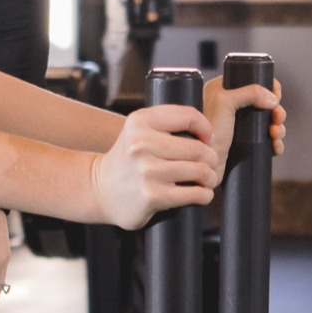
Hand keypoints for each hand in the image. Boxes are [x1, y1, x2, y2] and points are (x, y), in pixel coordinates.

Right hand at [89, 104, 221, 229]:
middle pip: (198, 149)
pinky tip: (200, 194)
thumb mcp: (138, 130)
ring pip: (200, 171)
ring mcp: (146, 171)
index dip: (206, 129)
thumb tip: (208, 134)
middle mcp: (141, 144)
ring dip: (210, 178)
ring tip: (206, 179)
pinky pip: (195, 194)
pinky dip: (204, 195)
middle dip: (211, 158)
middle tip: (208, 164)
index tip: (206, 140)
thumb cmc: (128, 159)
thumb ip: (166, 122)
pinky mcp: (152, 196)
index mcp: (140, 121)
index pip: (189, 117)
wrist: (100, 190)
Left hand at [204, 76, 286, 156]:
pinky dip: (276, 143)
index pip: (253, 80)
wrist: (204, 165)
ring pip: (269, 122)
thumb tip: (274, 100)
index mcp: (223, 90)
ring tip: (275, 134)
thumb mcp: (224, 103)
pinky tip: (275, 146)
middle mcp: (231, 106)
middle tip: (277, 118)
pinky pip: (268, 141)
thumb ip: (250, 93)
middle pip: (265, 103)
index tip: (275, 97)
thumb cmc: (208, 134)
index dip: (269, 87)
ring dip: (279, 127)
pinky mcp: (244, 144)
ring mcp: (239, 126)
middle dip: (277, 111)